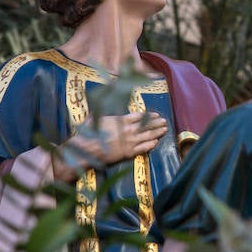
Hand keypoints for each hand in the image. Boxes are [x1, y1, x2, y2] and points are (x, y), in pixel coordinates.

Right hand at [52, 112, 167, 181]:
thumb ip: (102, 110)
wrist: (87, 149)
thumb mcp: (96, 117)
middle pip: (146, 125)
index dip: (149, 115)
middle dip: (157, 123)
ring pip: (148, 136)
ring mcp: (130, 142)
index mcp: (121, 120)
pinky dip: (151, 144)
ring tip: (165, 129)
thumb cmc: (89, 133)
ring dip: (157, 132)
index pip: (139, 116)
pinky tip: (156, 142)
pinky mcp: (129, 152)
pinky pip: (143, 148)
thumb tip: (100, 98)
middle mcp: (128, 130)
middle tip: (164, 121)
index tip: (156, 114)